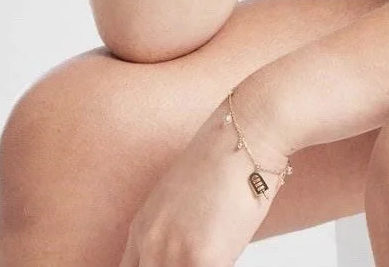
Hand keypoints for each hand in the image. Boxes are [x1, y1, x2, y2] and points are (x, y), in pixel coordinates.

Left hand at [118, 87, 294, 265]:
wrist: (246, 134)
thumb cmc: (224, 157)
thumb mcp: (181, 194)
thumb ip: (171, 228)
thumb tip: (185, 247)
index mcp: (142, 227)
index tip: (173, 262)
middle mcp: (151, 243)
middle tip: (195, 259)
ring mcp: (174, 254)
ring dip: (197, 265)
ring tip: (216, 252)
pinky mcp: (203, 261)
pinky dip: (223, 265)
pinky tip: (229, 253)